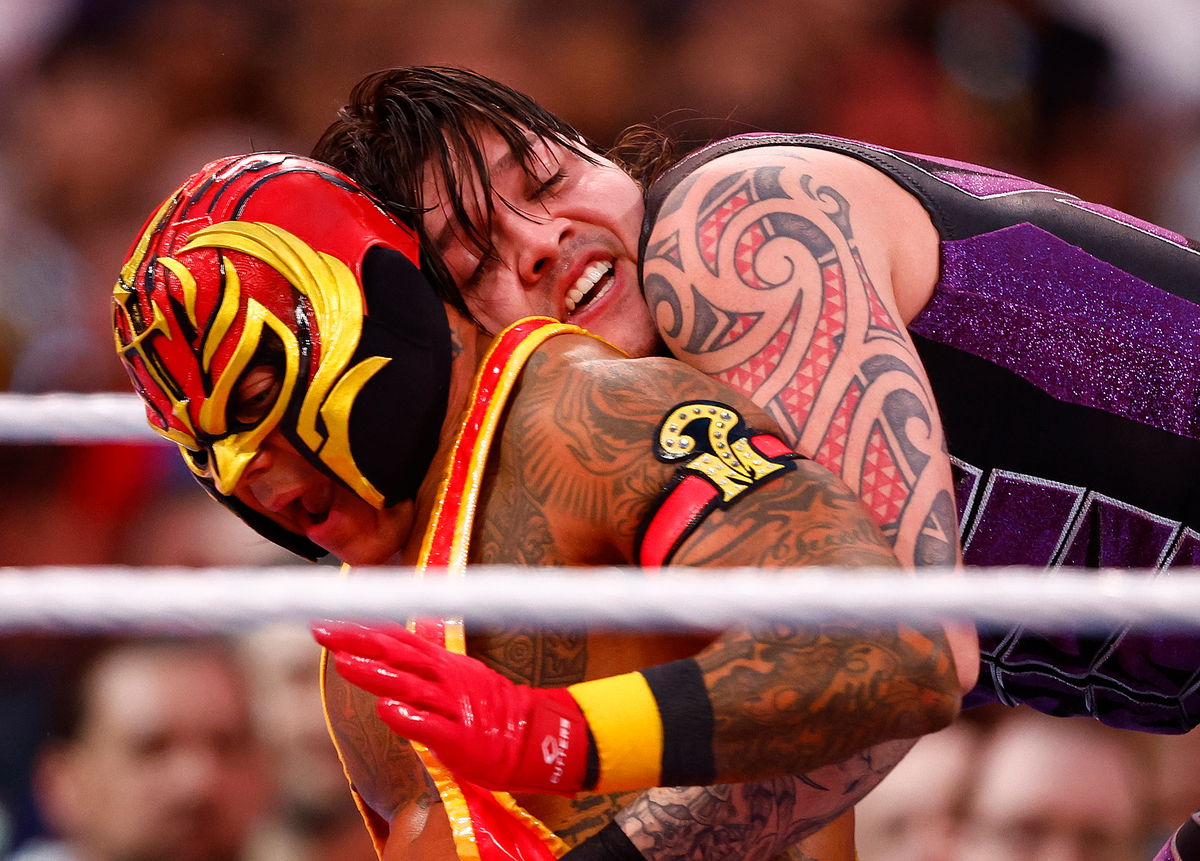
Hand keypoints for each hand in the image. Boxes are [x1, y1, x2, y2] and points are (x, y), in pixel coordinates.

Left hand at [313, 622, 589, 794]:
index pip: (397, 639)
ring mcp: (453, 706)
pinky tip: (386, 711)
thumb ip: (424, 660)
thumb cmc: (488, 710)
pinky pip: (432, 727)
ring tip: (344, 664)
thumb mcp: (456, 675)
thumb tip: (394, 641)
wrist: (533, 738)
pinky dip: (409, 718)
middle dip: (358, 641)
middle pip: (397, 654)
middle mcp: (445, 678)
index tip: (329, 616)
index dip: (363, 627)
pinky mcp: (461, 739)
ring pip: (411, 686)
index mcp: (441, 664)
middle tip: (321, 629)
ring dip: (376, 675)